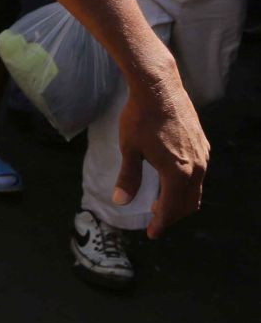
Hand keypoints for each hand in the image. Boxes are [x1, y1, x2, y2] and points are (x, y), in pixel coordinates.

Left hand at [116, 68, 208, 237]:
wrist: (159, 89)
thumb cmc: (139, 118)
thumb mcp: (129, 149)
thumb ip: (128, 177)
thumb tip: (120, 201)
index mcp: (177, 173)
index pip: (171, 209)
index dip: (161, 224)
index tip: (152, 233)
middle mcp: (196, 168)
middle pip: (188, 203)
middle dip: (171, 215)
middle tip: (154, 219)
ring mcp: (202, 156)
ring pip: (196, 189)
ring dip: (180, 200)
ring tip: (160, 202)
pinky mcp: (202, 144)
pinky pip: (198, 174)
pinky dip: (186, 185)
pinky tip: (171, 179)